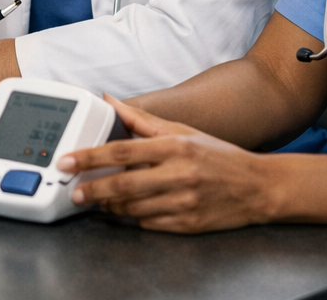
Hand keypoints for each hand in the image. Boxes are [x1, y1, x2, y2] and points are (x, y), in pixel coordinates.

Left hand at [59, 98, 275, 232]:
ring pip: (133, 208)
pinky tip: (130, 210)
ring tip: (101, 200)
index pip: (122, 151)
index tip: (68, 162)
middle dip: (92, 190)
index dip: (90, 157)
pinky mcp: (189, 225)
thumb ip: (142, 120)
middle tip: (74, 192)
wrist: (258, 187)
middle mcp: (179, 174)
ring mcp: (184, 202)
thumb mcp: (182, 131)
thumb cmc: (218, 156)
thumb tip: (109, 100)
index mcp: (174, 147)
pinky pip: (150, 224)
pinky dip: (135, 218)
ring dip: (111, 206)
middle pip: (122, 185)